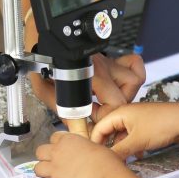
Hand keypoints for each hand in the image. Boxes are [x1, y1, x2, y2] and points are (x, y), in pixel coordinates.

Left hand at [31, 52, 145, 119]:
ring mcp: (108, 62)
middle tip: (96, 113)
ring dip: (124, 95)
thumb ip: (64, 113)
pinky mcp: (110, 60)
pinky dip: (132, 75)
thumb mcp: (46, 91)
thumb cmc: (44, 65)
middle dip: (112, 111)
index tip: (91, 121)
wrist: (45, 46)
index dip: (104, 118)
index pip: (114, 103)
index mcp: (89, 74)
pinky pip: (134, 63)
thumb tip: (79, 132)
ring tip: (107, 100)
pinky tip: (119, 86)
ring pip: (134, 80)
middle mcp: (102, 66)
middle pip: (125, 96)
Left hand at [34, 131, 124, 177]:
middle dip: (45, 156)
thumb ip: (84, 148)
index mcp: (68, 140)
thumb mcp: (95, 147)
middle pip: (40, 151)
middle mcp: (57, 152)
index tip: (63, 150)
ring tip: (51, 176)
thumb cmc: (106, 160)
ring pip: (37, 168)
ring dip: (43, 171)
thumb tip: (85, 153)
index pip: (54, 137)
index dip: (58, 144)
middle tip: (53, 162)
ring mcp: (54, 168)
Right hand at [90, 102, 178, 158]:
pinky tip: (136, 156)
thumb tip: (107, 160)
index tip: (94, 156)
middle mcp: (126, 115)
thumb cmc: (163, 124)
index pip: (99, 127)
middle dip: (109, 146)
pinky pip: (132, 138)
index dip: (95, 142)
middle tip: (108, 161)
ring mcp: (137, 120)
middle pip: (110, 132)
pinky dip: (132, 147)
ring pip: (122, 137)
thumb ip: (119, 151)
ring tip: (123, 161)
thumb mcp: (137, 141)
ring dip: (122, 149)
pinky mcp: (146, 127)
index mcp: (120, 113)